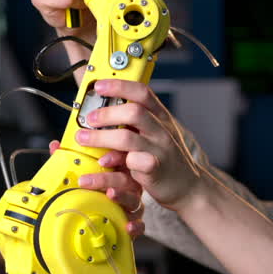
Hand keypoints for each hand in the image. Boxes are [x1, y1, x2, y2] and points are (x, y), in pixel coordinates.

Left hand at [47, 139, 145, 237]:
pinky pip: (141, 224)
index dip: (114, 157)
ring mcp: (134, 203)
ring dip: (122, 196)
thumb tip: (55, 146)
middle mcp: (130, 186)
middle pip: (124, 178)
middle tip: (85, 181)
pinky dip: (136, 225)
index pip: (122, 159)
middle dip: (105, 179)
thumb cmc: (100, 190)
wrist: (110, 219)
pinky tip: (128, 226)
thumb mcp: (88, 173)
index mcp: (121, 171)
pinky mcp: (136, 221)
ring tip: (110, 194)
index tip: (101, 160)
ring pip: (133, 199)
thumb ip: (73, 160)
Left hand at [71, 79, 211, 213]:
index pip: (142, 93)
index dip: (119, 86)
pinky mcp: (155, 170)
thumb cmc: (167, 159)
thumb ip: (137, 124)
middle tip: (88, 119)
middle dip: (106, 113)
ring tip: (83, 139)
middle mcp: (161, 130)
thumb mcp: (157, 134)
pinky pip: (131, 163)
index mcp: (161, 117)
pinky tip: (103, 163)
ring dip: (101, 138)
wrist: (189, 187)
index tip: (98, 86)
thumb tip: (108, 110)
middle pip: (133, 112)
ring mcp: (159, 150)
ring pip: (127, 139)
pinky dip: (114, 162)